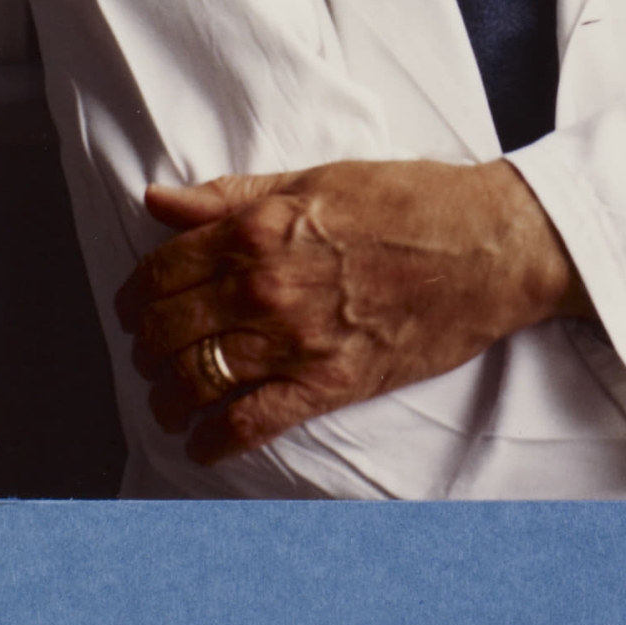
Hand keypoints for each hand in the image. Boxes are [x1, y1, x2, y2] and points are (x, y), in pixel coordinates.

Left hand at [118, 159, 586, 463]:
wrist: (490, 245)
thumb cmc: (409, 201)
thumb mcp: (315, 178)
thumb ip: (232, 195)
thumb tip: (158, 202)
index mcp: (258, 229)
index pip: (162, 272)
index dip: (137, 297)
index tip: (135, 310)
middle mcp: (266, 286)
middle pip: (169, 331)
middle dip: (146, 349)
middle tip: (148, 357)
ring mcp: (298, 339)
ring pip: (198, 381)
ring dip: (170, 399)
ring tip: (168, 404)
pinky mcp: (333, 383)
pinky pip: (253, 423)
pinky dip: (216, 441)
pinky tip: (202, 445)